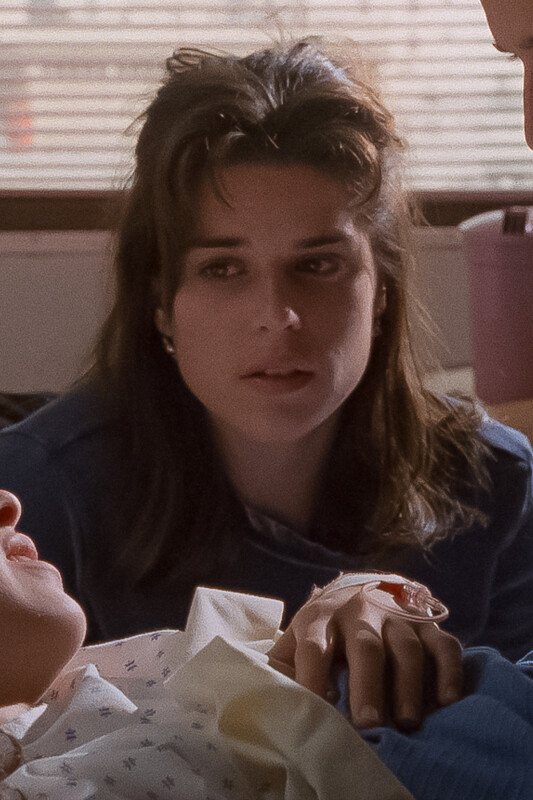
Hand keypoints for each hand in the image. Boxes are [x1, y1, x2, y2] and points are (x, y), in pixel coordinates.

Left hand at [267, 579, 462, 729]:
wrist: (364, 585)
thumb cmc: (326, 627)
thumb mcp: (299, 636)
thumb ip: (283, 664)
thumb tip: (262, 697)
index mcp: (320, 618)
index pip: (314, 646)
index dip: (313, 676)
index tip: (318, 709)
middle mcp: (360, 612)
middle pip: (365, 647)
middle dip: (367, 685)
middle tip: (368, 724)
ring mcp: (398, 615)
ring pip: (406, 647)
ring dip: (409, 685)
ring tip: (408, 723)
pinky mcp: (428, 621)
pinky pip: (444, 644)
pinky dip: (449, 671)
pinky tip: (448, 702)